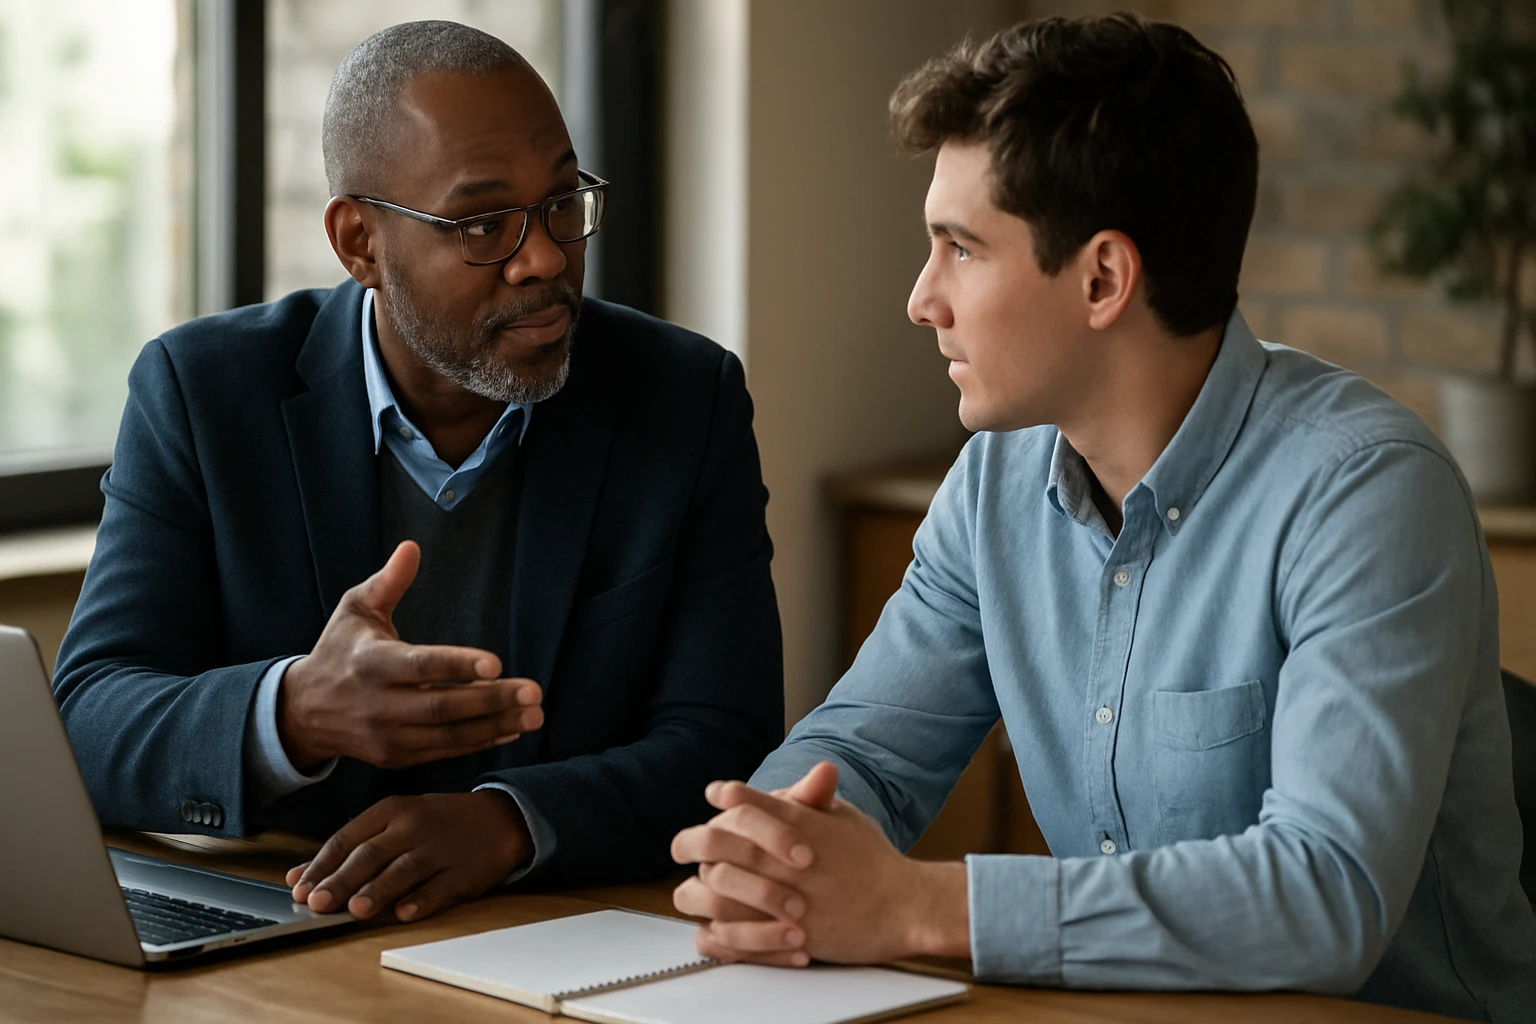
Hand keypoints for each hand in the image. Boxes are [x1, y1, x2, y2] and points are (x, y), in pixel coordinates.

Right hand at [279, 540, 543, 769]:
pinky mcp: (397, 757)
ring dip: (496, 725)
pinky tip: (512, 729)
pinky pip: (445, 751)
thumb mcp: (354, 610)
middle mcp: (379, 704)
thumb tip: (411, 547)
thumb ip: (387, 582)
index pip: (419, 666)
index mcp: (370, 663)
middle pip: (442, 706)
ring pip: (449, 735)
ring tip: (535, 714)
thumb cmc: (339, 650)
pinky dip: (480, 742)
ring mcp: (388, 736)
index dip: (457, 664)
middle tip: (534, 692)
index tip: (496, 663)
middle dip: (492, 700)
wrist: (303, 711)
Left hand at [285, 790, 531, 920]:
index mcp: (392, 810)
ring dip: (379, 890)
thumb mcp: (394, 823)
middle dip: (342, 879)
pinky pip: (441, 887)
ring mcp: (441, 848)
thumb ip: (349, 849)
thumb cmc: (437, 824)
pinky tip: (405, 913)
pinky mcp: (464, 871)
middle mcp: (414, 826)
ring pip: (404, 869)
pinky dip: (423, 900)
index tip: (300, 889)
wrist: (500, 818)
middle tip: (318, 902)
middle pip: (372, 854)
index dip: (322, 865)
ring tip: (356, 910)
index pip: (348, 838)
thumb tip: (296, 877)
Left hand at [670, 763, 968, 965]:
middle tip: (682, 844)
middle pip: (713, 842)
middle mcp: (780, 858)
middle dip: (690, 840)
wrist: (903, 905)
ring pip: (711, 887)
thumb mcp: (846, 818)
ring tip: (696, 886)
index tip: (716, 795)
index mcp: (795, 824)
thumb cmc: (875, 861)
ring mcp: (778, 896)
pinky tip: (711, 925)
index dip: (725, 796)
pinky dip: (713, 931)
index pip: (744, 801)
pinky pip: (728, 935)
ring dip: (697, 886)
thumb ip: (814, 800)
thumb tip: (798, 779)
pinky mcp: (782, 933)